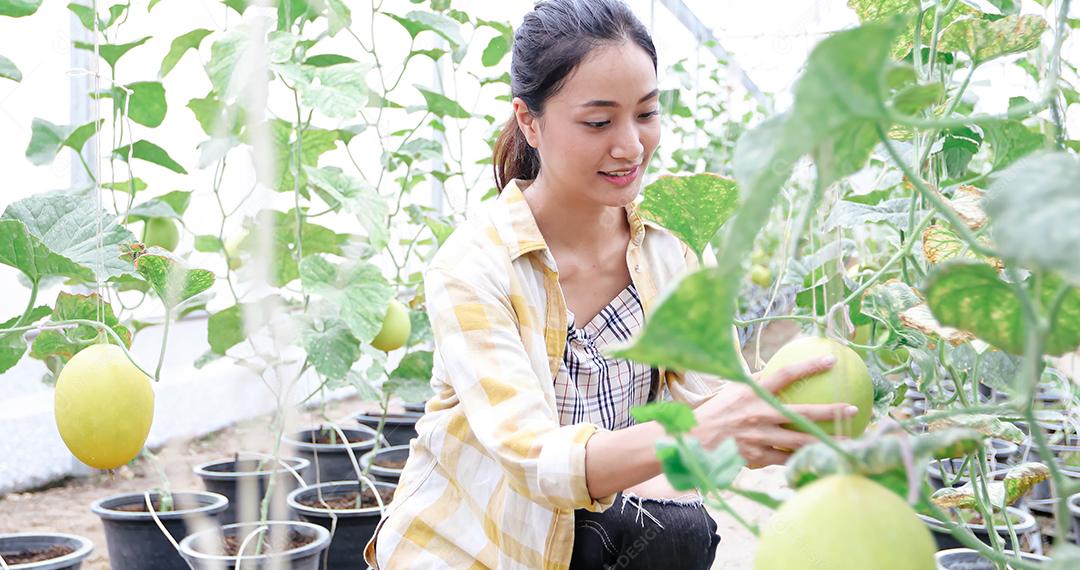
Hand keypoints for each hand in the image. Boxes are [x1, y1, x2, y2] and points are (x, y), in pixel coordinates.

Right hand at [691, 355, 857, 468]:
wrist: (693, 440)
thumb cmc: (714, 413)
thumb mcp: (732, 390)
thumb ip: (754, 380)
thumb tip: (775, 367)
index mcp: (753, 393)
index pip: (786, 374)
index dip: (809, 366)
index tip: (831, 360)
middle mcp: (759, 414)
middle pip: (801, 413)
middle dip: (830, 411)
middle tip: (853, 409)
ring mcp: (760, 438)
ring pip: (799, 441)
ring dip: (825, 441)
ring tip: (847, 441)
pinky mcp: (758, 458)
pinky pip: (785, 459)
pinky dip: (802, 459)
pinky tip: (820, 460)